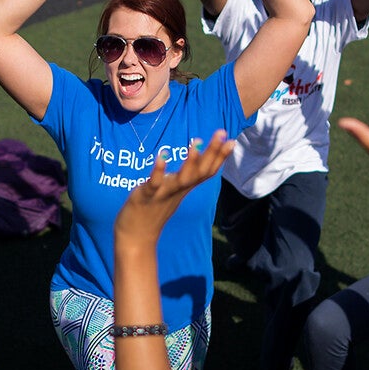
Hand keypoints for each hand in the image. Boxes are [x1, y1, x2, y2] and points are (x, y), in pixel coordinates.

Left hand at [114, 133, 234, 245]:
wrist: (137, 236)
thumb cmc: (155, 208)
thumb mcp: (174, 189)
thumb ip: (186, 173)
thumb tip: (196, 153)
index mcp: (185, 187)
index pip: (208, 170)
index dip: (220, 156)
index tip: (232, 140)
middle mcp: (179, 190)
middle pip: (200, 172)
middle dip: (212, 152)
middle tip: (222, 133)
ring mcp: (163, 194)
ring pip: (182, 179)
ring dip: (190, 162)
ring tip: (195, 144)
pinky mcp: (146, 196)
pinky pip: (154, 183)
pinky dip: (158, 170)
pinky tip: (162, 156)